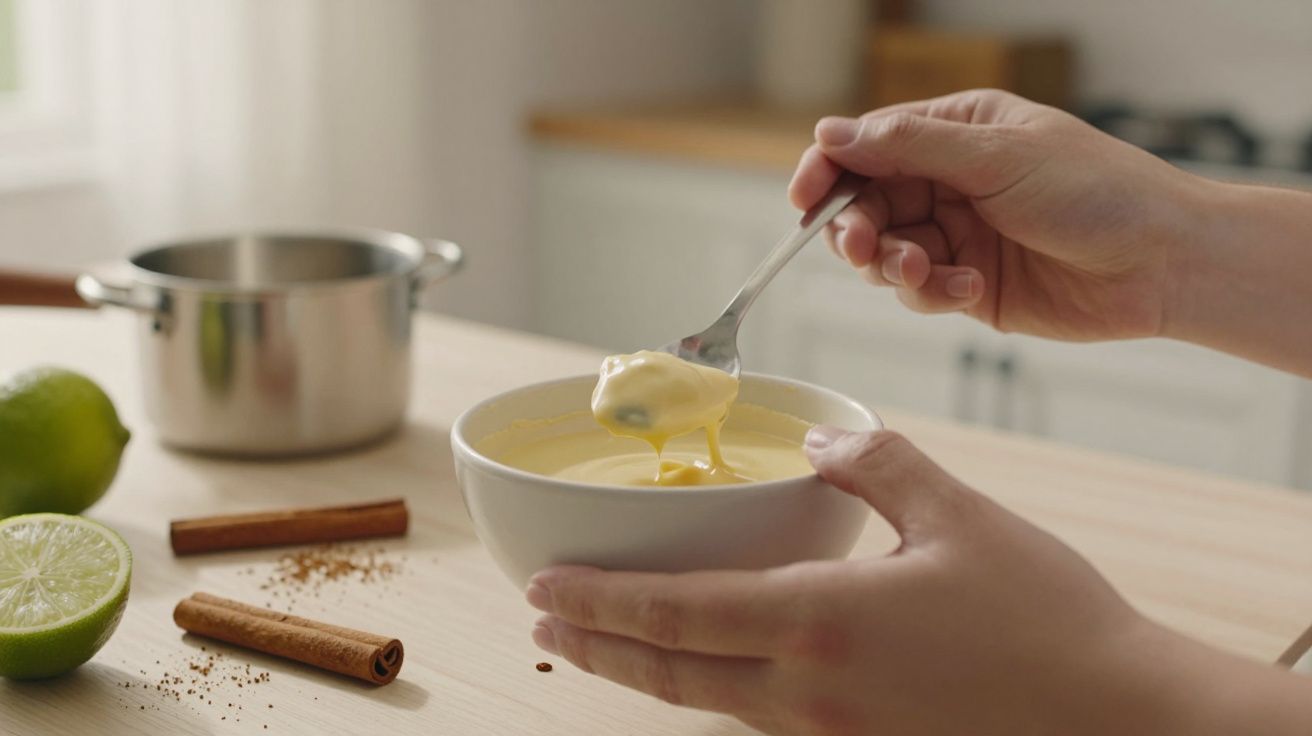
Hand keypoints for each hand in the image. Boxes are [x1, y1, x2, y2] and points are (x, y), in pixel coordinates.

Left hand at [526, 427, 1311, 734]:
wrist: (1119, 722)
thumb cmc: (1048, 622)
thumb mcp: (960, 517)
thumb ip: (879, 467)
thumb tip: (820, 447)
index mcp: (823, 622)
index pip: (679, 611)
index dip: (602, 602)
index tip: (544, 588)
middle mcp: (810, 691)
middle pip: (670, 673)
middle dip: (597, 647)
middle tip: (544, 624)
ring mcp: (832, 734)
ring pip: (708, 702)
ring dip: (646, 672)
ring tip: (605, 648)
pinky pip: (760, 721)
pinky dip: (712, 692)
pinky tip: (710, 671)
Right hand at [789, 89, 1206, 341]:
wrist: (1162, 264)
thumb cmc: (1098, 191)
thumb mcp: (999, 157)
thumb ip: (908, 147)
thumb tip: (829, 133)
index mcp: (956, 132)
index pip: (867, 144)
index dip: (828, 170)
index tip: (803, 199)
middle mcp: (948, 181)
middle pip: (865, 203)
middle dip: (856, 227)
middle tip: (865, 246)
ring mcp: (956, 235)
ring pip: (884, 252)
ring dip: (893, 265)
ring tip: (923, 271)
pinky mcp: (966, 286)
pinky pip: (918, 292)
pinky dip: (932, 293)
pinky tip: (970, 289)